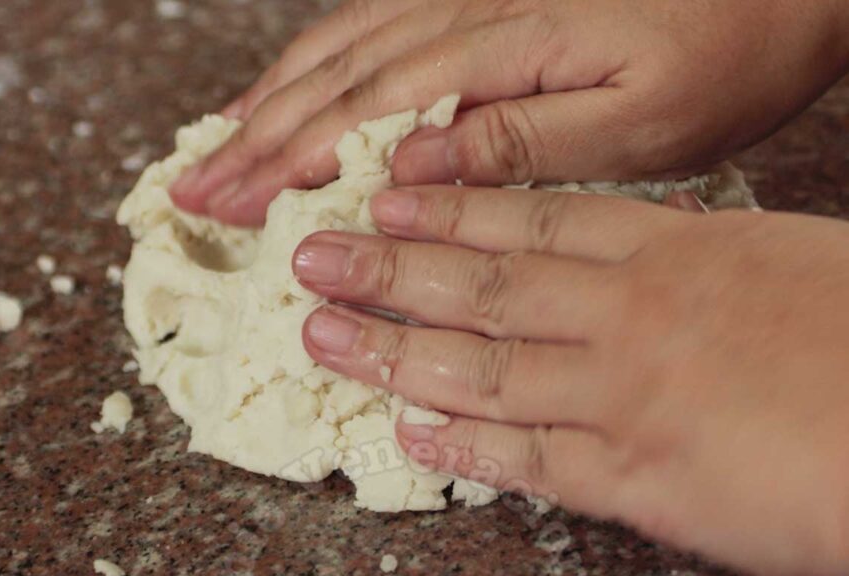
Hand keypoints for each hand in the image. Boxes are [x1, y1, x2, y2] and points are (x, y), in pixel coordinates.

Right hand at [171, 0, 848, 225]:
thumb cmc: (734, 45)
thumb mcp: (642, 119)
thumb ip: (522, 143)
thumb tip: (414, 171)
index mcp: (503, 46)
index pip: (365, 112)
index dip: (283, 164)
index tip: (225, 208)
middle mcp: (473, 8)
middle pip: (335, 76)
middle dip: (254, 140)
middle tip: (189, 192)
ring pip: (346, 44)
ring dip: (273, 100)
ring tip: (216, 147)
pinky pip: (384, 25)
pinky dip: (325, 65)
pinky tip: (299, 92)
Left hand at [290, 185, 848, 575]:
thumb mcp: (792, 269)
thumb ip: (711, 270)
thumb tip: (666, 266)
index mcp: (681, 253)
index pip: (538, 223)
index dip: (451, 212)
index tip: (388, 200)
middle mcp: (636, 316)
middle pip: (486, 285)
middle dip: (389, 269)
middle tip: (313, 258)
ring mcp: (627, 397)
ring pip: (482, 365)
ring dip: (392, 350)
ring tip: (324, 337)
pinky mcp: (639, 479)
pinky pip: (527, 457)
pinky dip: (460, 444)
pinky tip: (406, 431)